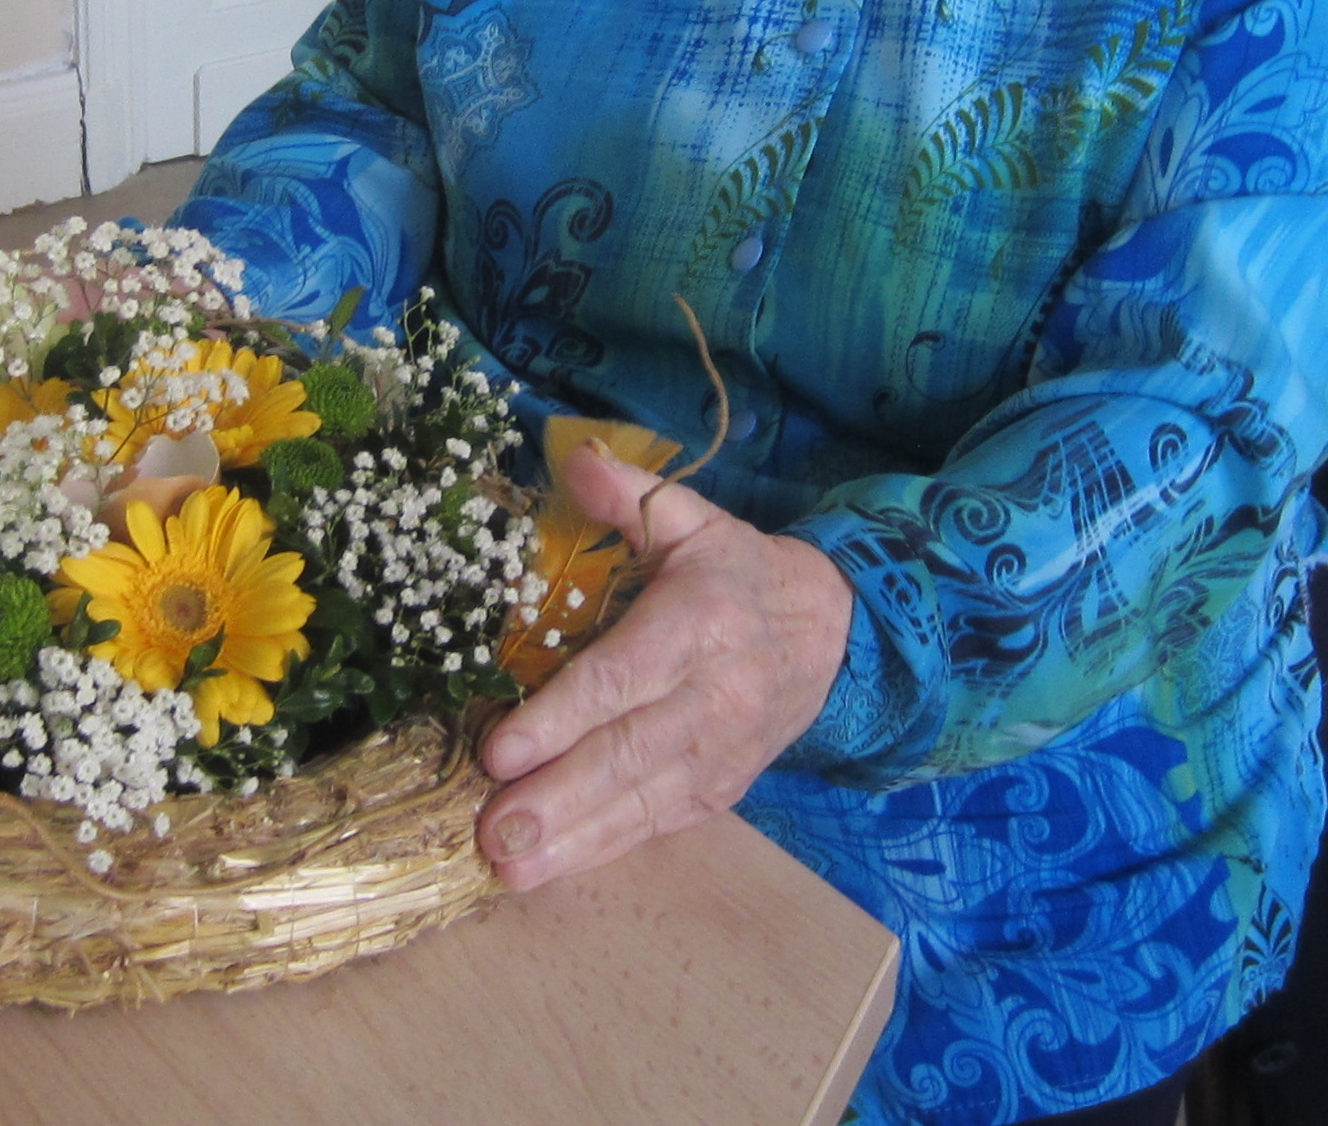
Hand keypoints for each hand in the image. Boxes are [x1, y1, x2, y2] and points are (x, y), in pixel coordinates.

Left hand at [477, 441, 851, 888]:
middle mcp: (712, 698)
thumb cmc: (739, 572)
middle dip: (556, 798)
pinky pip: (660, 823)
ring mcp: (720, 753)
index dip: (559, 719)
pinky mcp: (722, 789)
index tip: (499, 750)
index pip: (619, 680)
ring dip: (572, 840)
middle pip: (627, 756)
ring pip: (641, 803)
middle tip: (491, 830)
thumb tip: (573, 459)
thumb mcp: (692, 519)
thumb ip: (631, 496)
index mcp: (696, 626)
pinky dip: (606, 849)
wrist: (836, 631)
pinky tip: (553, 867)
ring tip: (508, 865)